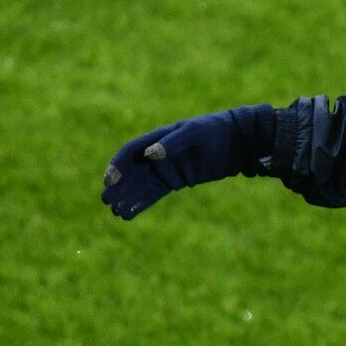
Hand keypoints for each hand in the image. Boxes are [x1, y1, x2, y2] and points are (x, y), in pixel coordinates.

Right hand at [100, 105, 274, 219]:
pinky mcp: (178, 180)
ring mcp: (167, 168)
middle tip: (106, 202)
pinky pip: (155, 193)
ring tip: (116, 212)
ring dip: (128, 198)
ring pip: (141, 185)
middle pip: (132, 172)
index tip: (108, 182)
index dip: (117, 166)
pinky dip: (142, 203)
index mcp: (157, 138)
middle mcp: (158, 154)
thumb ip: (172, 143)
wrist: (238, 141)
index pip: (130, 153)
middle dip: (118, 187)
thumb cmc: (215, 131)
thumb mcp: (195, 133)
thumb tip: (150, 155)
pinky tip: (130, 214)